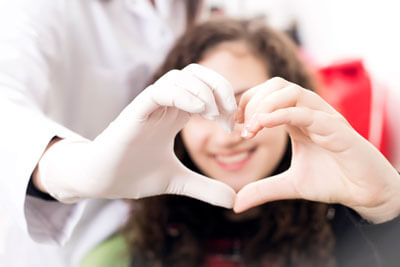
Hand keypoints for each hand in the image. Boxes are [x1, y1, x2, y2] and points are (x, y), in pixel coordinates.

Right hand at [36, 64, 236, 207]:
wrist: (102, 180)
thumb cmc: (134, 174)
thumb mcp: (178, 181)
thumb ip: (205, 188)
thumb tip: (232, 201)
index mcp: (176, 114)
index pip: (205, 87)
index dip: (225, 100)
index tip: (232, 126)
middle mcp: (165, 105)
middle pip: (196, 73)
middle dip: (219, 86)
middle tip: (229, 114)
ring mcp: (150, 106)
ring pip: (180, 76)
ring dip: (203, 91)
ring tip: (212, 116)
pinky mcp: (136, 111)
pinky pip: (161, 90)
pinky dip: (183, 95)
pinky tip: (198, 111)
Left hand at [234, 77, 399, 222]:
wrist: (365, 194)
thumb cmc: (332, 182)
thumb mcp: (289, 185)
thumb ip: (262, 189)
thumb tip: (236, 204)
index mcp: (298, 119)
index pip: (269, 94)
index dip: (247, 103)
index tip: (234, 124)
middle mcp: (310, 113)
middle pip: (277, 85)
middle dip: (252, 101)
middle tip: (241, 127)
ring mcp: (324, 118)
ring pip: (291, 92)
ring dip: (264, 106)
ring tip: (250, 128)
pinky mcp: (336, 129)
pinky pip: (307, 113)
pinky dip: (281, 115)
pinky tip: (262, 125)